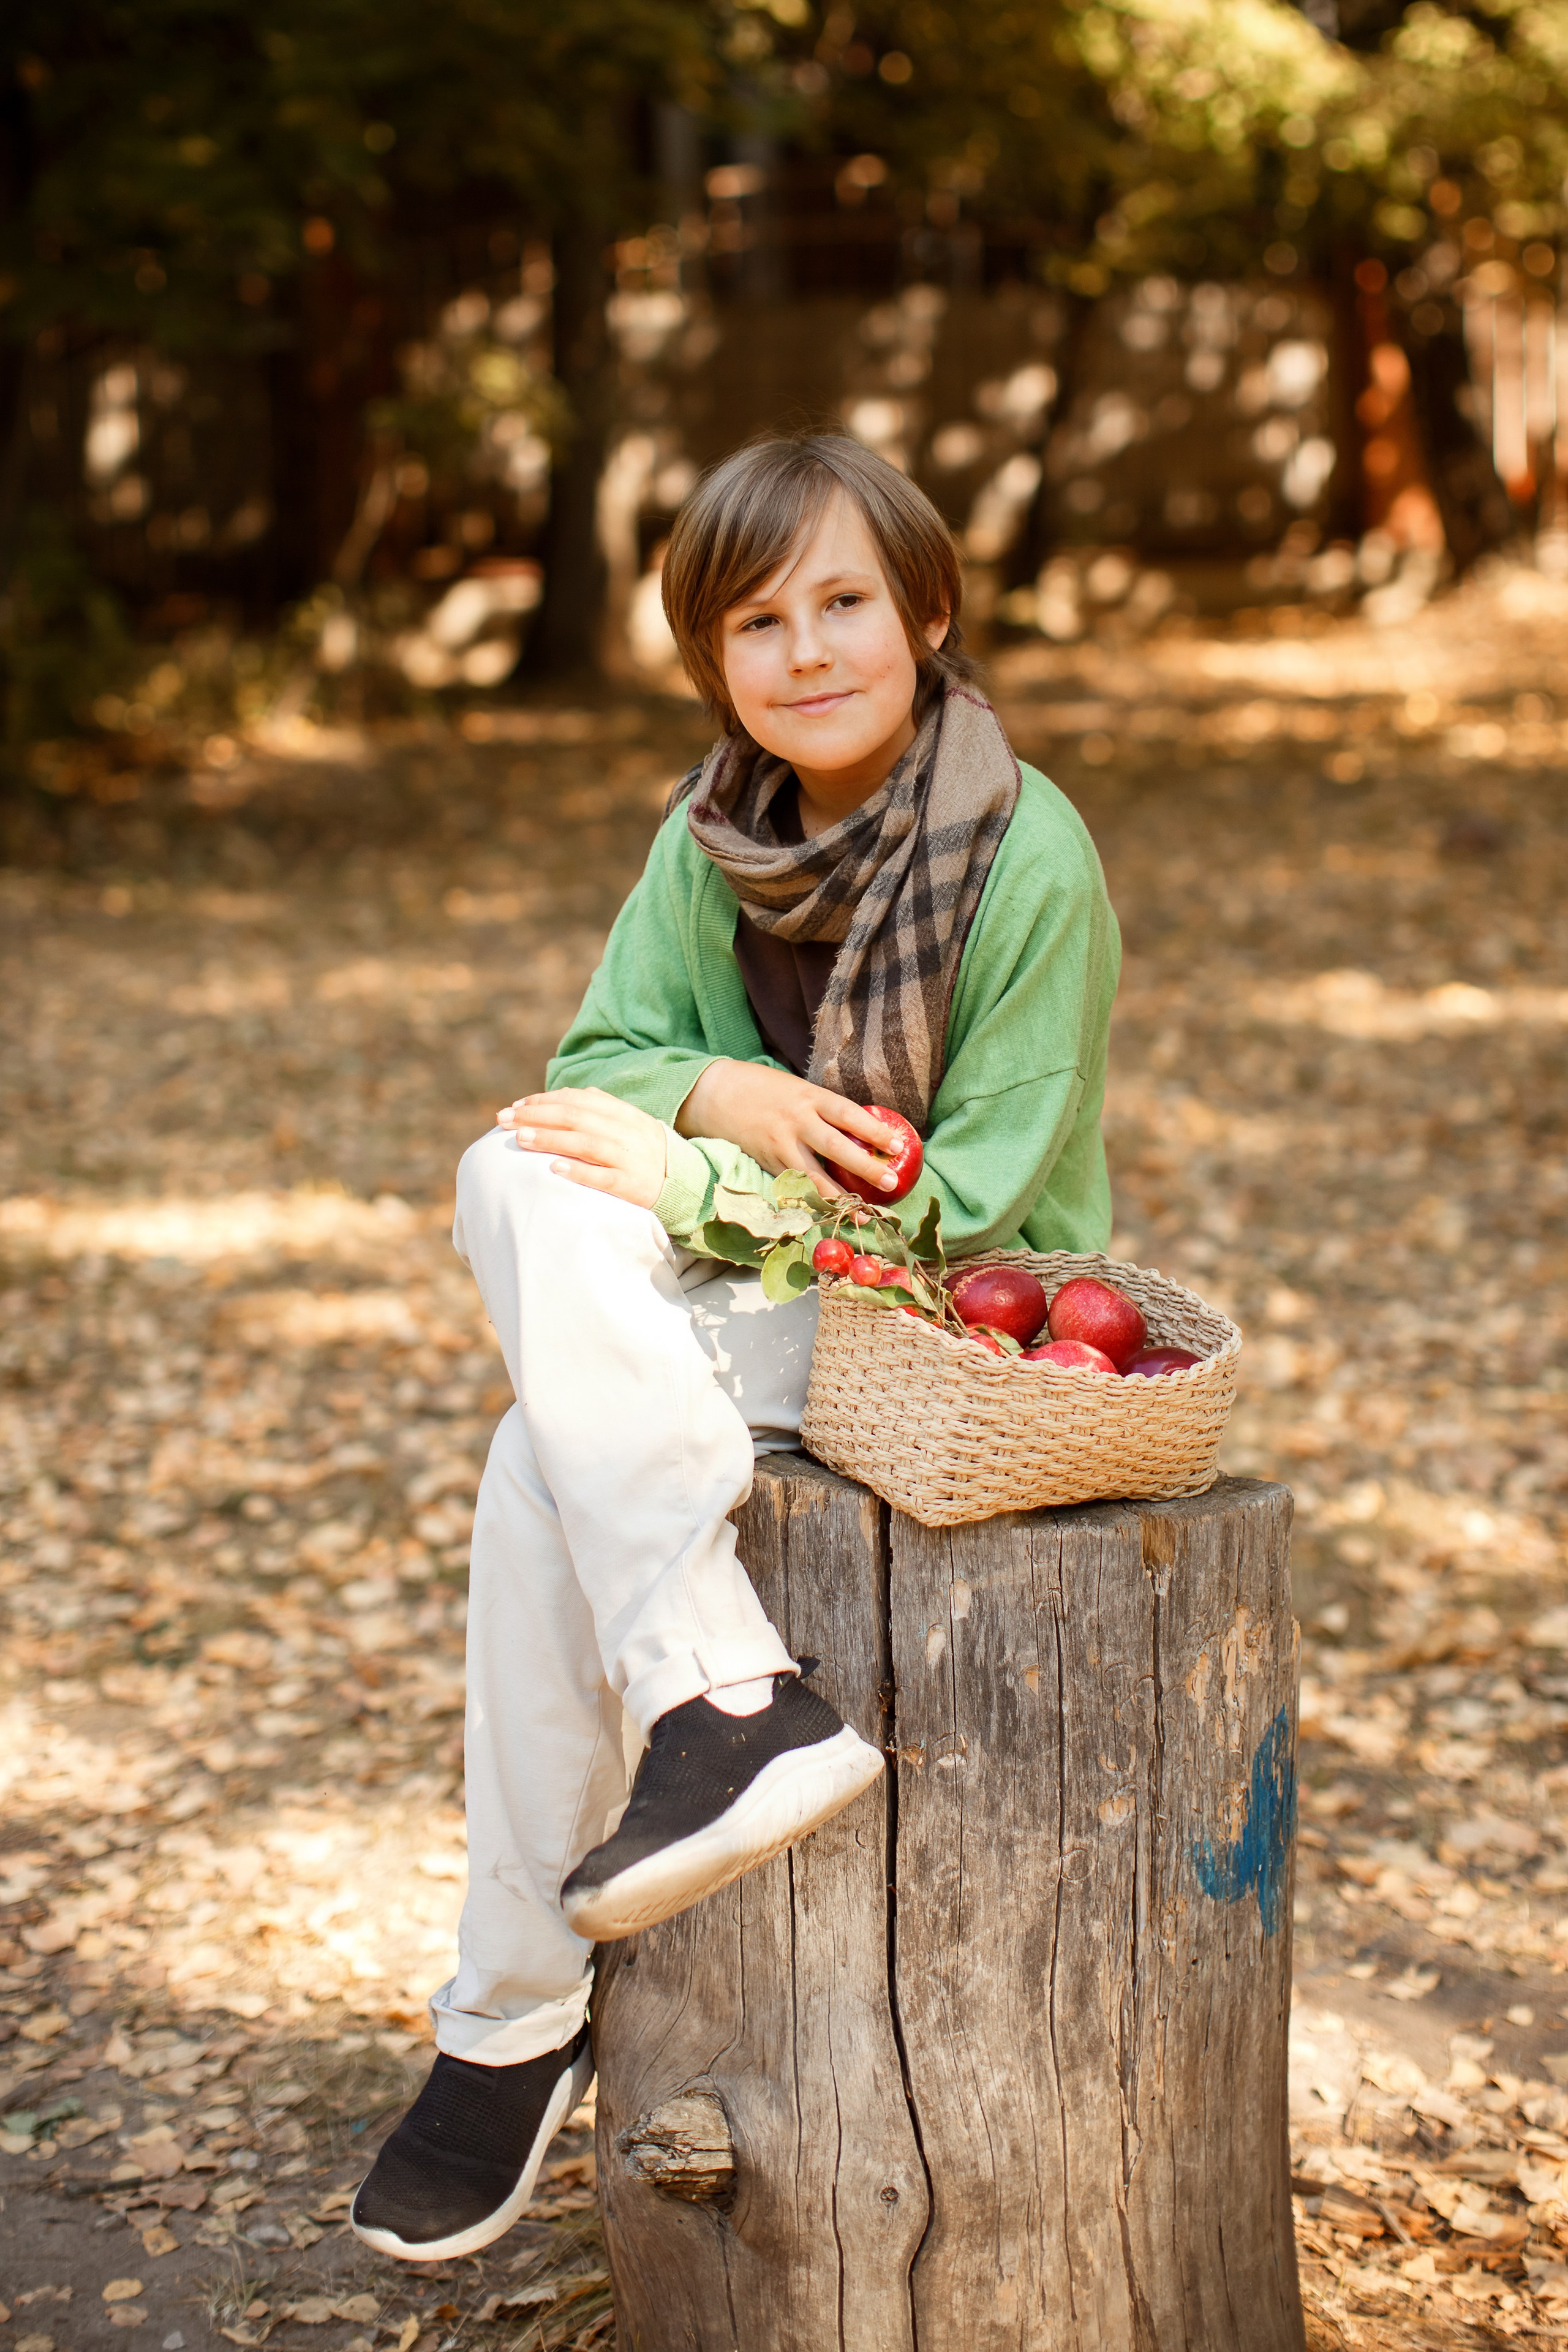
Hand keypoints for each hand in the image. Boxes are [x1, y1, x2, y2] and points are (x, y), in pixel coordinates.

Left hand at [497, 1087, 666, 1209]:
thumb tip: (567, 1094)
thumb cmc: (647, 1153)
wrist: (687, 1184)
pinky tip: (553, 1169)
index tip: (516, 1106)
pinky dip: (578, 1171)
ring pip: (585, 1143)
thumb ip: (603, 1108)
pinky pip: (602, 1177)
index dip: (545, 1100)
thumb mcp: (631, 1123)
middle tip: (504, 1120)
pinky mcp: (632, 1186)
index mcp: (624, 1114)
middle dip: (536, 1116)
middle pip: (576, 1117)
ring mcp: (630, 1159)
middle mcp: (627, 1132)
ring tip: (520, 1139)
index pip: (578, 1099)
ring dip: (550, 1139)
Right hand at [675, 1059, 905, 1196]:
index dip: (875, 1131)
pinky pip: (793, 1185)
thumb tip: (861, 1131)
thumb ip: (823, 1109)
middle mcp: (796, 1121)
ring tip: (862, 1211)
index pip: (848, 1114)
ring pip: (813, 1176)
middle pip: (837, 1147)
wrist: (715, 1093)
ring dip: (840, 1196)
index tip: (898, 1147)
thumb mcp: (798, 1090)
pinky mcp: (765, 1163)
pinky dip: (812, 1200)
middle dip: (866, 1167)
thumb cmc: (764, 1089)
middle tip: (891, 1183)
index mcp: (808, 1096)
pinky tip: (829, 1213)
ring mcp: (779, 1144)